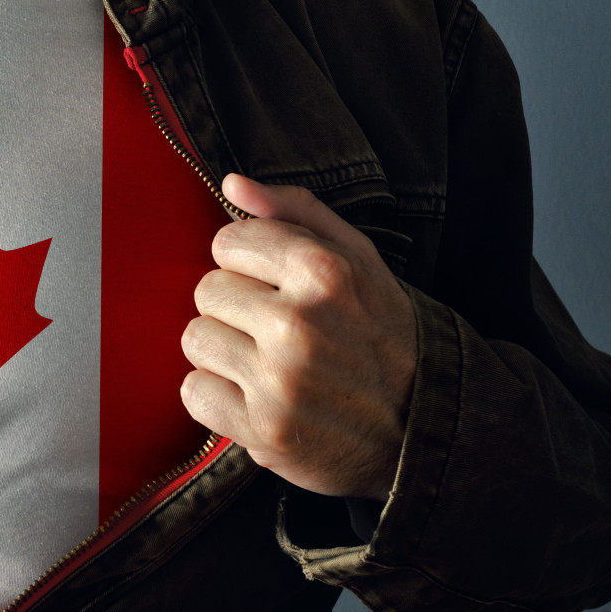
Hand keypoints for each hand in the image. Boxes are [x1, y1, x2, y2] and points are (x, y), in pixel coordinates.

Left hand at [179, 173, 416, 500]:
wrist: (418, 427)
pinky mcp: (261, 428)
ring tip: (265, 362)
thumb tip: (232, 183)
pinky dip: (215, 395)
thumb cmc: (381, 333)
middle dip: (234, 307)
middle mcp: (298, 324)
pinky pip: (192, 391)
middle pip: (206, 290)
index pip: (227, 241)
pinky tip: (253, 395)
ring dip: (222, 351)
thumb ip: (295, 213)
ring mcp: (278, 379)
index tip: (273, 285)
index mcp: (323, 271)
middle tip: (274, 329)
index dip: (246, 262)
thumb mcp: (358, 259)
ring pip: (194, 339)